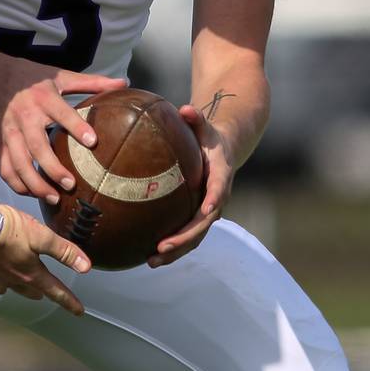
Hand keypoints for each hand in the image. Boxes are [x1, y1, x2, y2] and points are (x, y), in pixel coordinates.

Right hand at [0, 43, 124, 204]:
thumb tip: (123, 83)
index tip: (93, 142)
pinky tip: (32, 193)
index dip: (76, 127)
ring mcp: (9, 132)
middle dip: (53, 168)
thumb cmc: (29, 77)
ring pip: (18, 163)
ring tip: (54, 197)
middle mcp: (24, 116)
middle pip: (37, 146)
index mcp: (42, 97)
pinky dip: (17, 184)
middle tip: (71, 184)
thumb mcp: (59, 76)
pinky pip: (5, 168)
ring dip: (35, 183)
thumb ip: (90, 82)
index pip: (61, 113)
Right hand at [0, 204, 90, 314]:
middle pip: (28, 289)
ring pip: (3, 284)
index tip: (79, 311)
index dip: (68, 300)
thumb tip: (86, 267)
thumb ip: (63, 251)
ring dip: (9, 287)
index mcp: (29, 272)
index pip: (54, 290)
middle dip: (39, 293)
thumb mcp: (41, 236)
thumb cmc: (8, 229)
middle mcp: (10, 277)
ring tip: (10, 289)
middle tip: (46, 295)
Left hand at [149, 103, 235, 266]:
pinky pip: (185, 236)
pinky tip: (146, 256)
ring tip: (151, 261)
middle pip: (203, 224)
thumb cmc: (208, 136)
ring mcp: (207, 211)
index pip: (219, 189)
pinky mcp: (196, 218)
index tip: (205, 209)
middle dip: (184, 238)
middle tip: (162, 247)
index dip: (214, 199)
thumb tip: (185, 108)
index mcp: (221, 175)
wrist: (223, 152)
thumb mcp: (204, 126)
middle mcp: (216, 198)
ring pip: (194, 237)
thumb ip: (197, 118)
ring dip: (175, 252)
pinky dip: (170, 248)